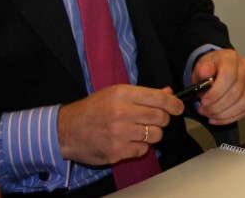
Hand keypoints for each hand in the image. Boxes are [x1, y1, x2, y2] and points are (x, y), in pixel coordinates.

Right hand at [57, 84, 183, 165]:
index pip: (159, 98)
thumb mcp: (115, 94)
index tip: (178, 108)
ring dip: (152, 134)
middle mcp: (122, 112)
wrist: (66, 130)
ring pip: (155, 135)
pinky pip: (142, 149)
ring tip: (139, 131)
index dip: (174, 104)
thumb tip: (169, 93)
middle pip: (160, 118)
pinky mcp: (116, 150)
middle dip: (162, 120)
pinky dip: (140, 146)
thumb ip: (143, 94)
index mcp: (123, 94)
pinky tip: (129, 141)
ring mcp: (119, 133)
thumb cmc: (93, 109)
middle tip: (155, 120)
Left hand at [190, 49, 244, 124]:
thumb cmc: (211, 68)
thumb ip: (202, 70)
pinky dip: (232, 117)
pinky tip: (220, 118)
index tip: (204, 102)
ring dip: (225, 114)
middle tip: (204, 111)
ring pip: (243, 103)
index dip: (216, 92)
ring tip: (211, 115)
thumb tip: (205, 71)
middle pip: (236, 92)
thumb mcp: (201, 67)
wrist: (219, 68)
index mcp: (231, 58)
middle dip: (218, 106)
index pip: (229, 76)